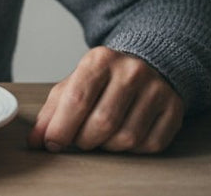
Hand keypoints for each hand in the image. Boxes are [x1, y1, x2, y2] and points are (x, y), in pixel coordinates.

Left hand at [27, 46, 184, 153]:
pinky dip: (132, 149)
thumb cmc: (105, 78)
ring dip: (108, 146)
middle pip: (102, 123)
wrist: (149, 62)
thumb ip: (52, 111)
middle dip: (84, 140)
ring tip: (102, 134)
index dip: (61, 128)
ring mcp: (157, 89)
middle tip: (79, 139)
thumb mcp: (75, 83)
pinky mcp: (174, 109)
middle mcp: (131, 71)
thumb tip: (35, 141)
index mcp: (100, 59)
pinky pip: (149, 145)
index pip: (77, 100)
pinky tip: (126, 133)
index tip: (52, 144)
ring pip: (126, 138)